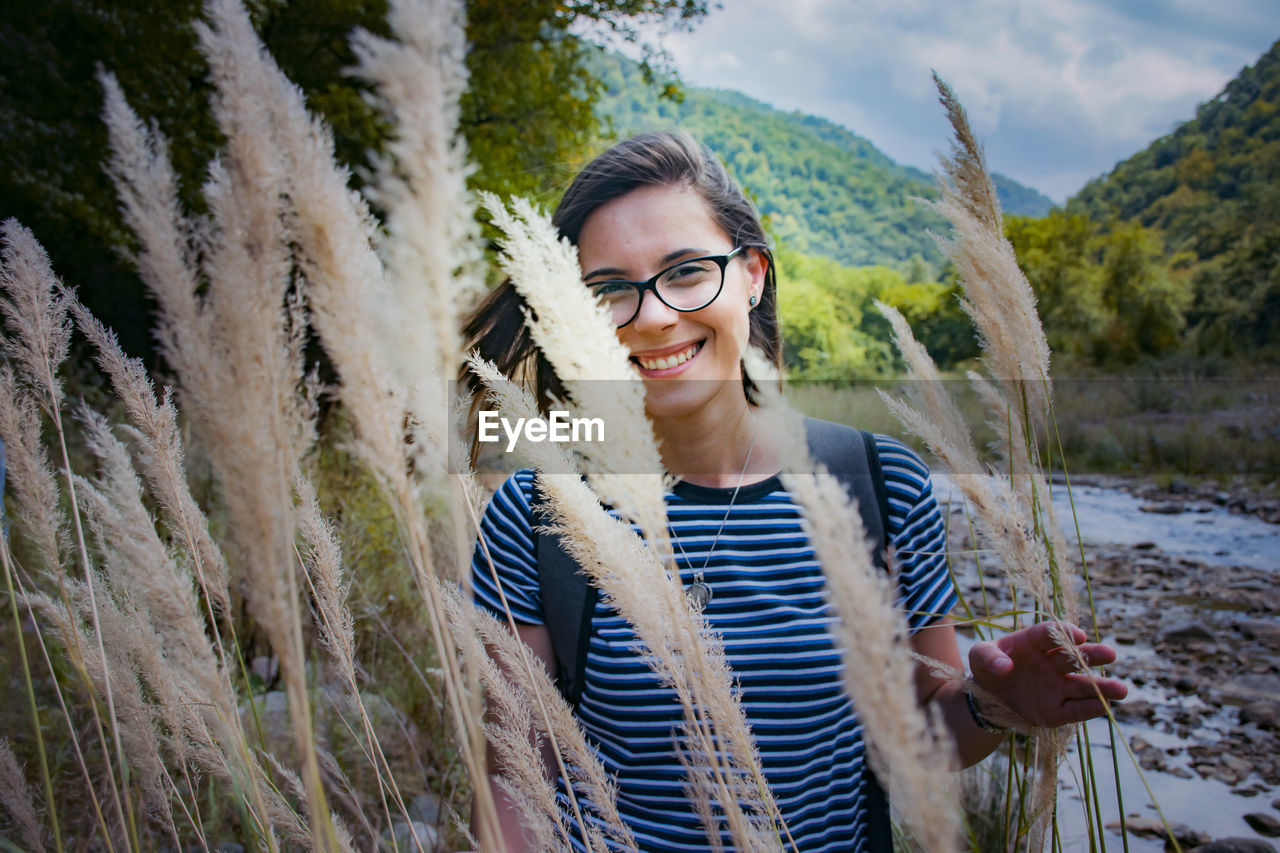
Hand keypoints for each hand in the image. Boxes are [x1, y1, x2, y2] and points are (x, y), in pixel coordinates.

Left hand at [968, 622, 1126, 728]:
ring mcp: (1057, 687)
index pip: (1051, 634)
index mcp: (1033, 642)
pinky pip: (1076, 710)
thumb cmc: (986, 669)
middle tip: (1109, 654)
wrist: (987, 699)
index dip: (1064, 633)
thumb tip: (1004, 667)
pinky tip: (1106, 706)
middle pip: (1075, 657)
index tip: (1076, 636)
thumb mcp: (978, 657)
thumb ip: (988, 657)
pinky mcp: (1058, 710)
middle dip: (1092, 655)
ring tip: (1121, 690)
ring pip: (1083, 685)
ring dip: (1102, 687)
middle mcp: (1051, 663)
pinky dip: (1090, 708)